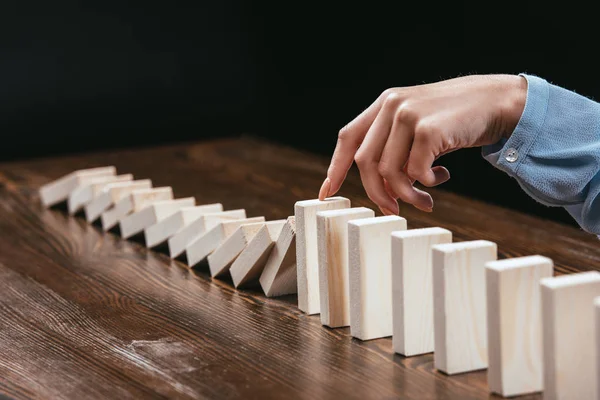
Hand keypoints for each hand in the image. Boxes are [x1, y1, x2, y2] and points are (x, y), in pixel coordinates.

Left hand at [318, 74, 526, 214]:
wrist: (496, 102)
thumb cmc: (456, 120)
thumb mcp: (417, 125)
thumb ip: (395, 147)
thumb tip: (381, 190)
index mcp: (384, 104)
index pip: (348, 137)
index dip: (335, 167)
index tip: (326, 193)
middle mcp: (391, 105)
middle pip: (366, 162)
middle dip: (377, 193)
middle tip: (393, 210)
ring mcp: (408, 114)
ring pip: (390, 171)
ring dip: (406, 195)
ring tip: (425, 199)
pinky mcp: (428, 128)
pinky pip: (416, 171)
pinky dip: (427, 183)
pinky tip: (442, 177)